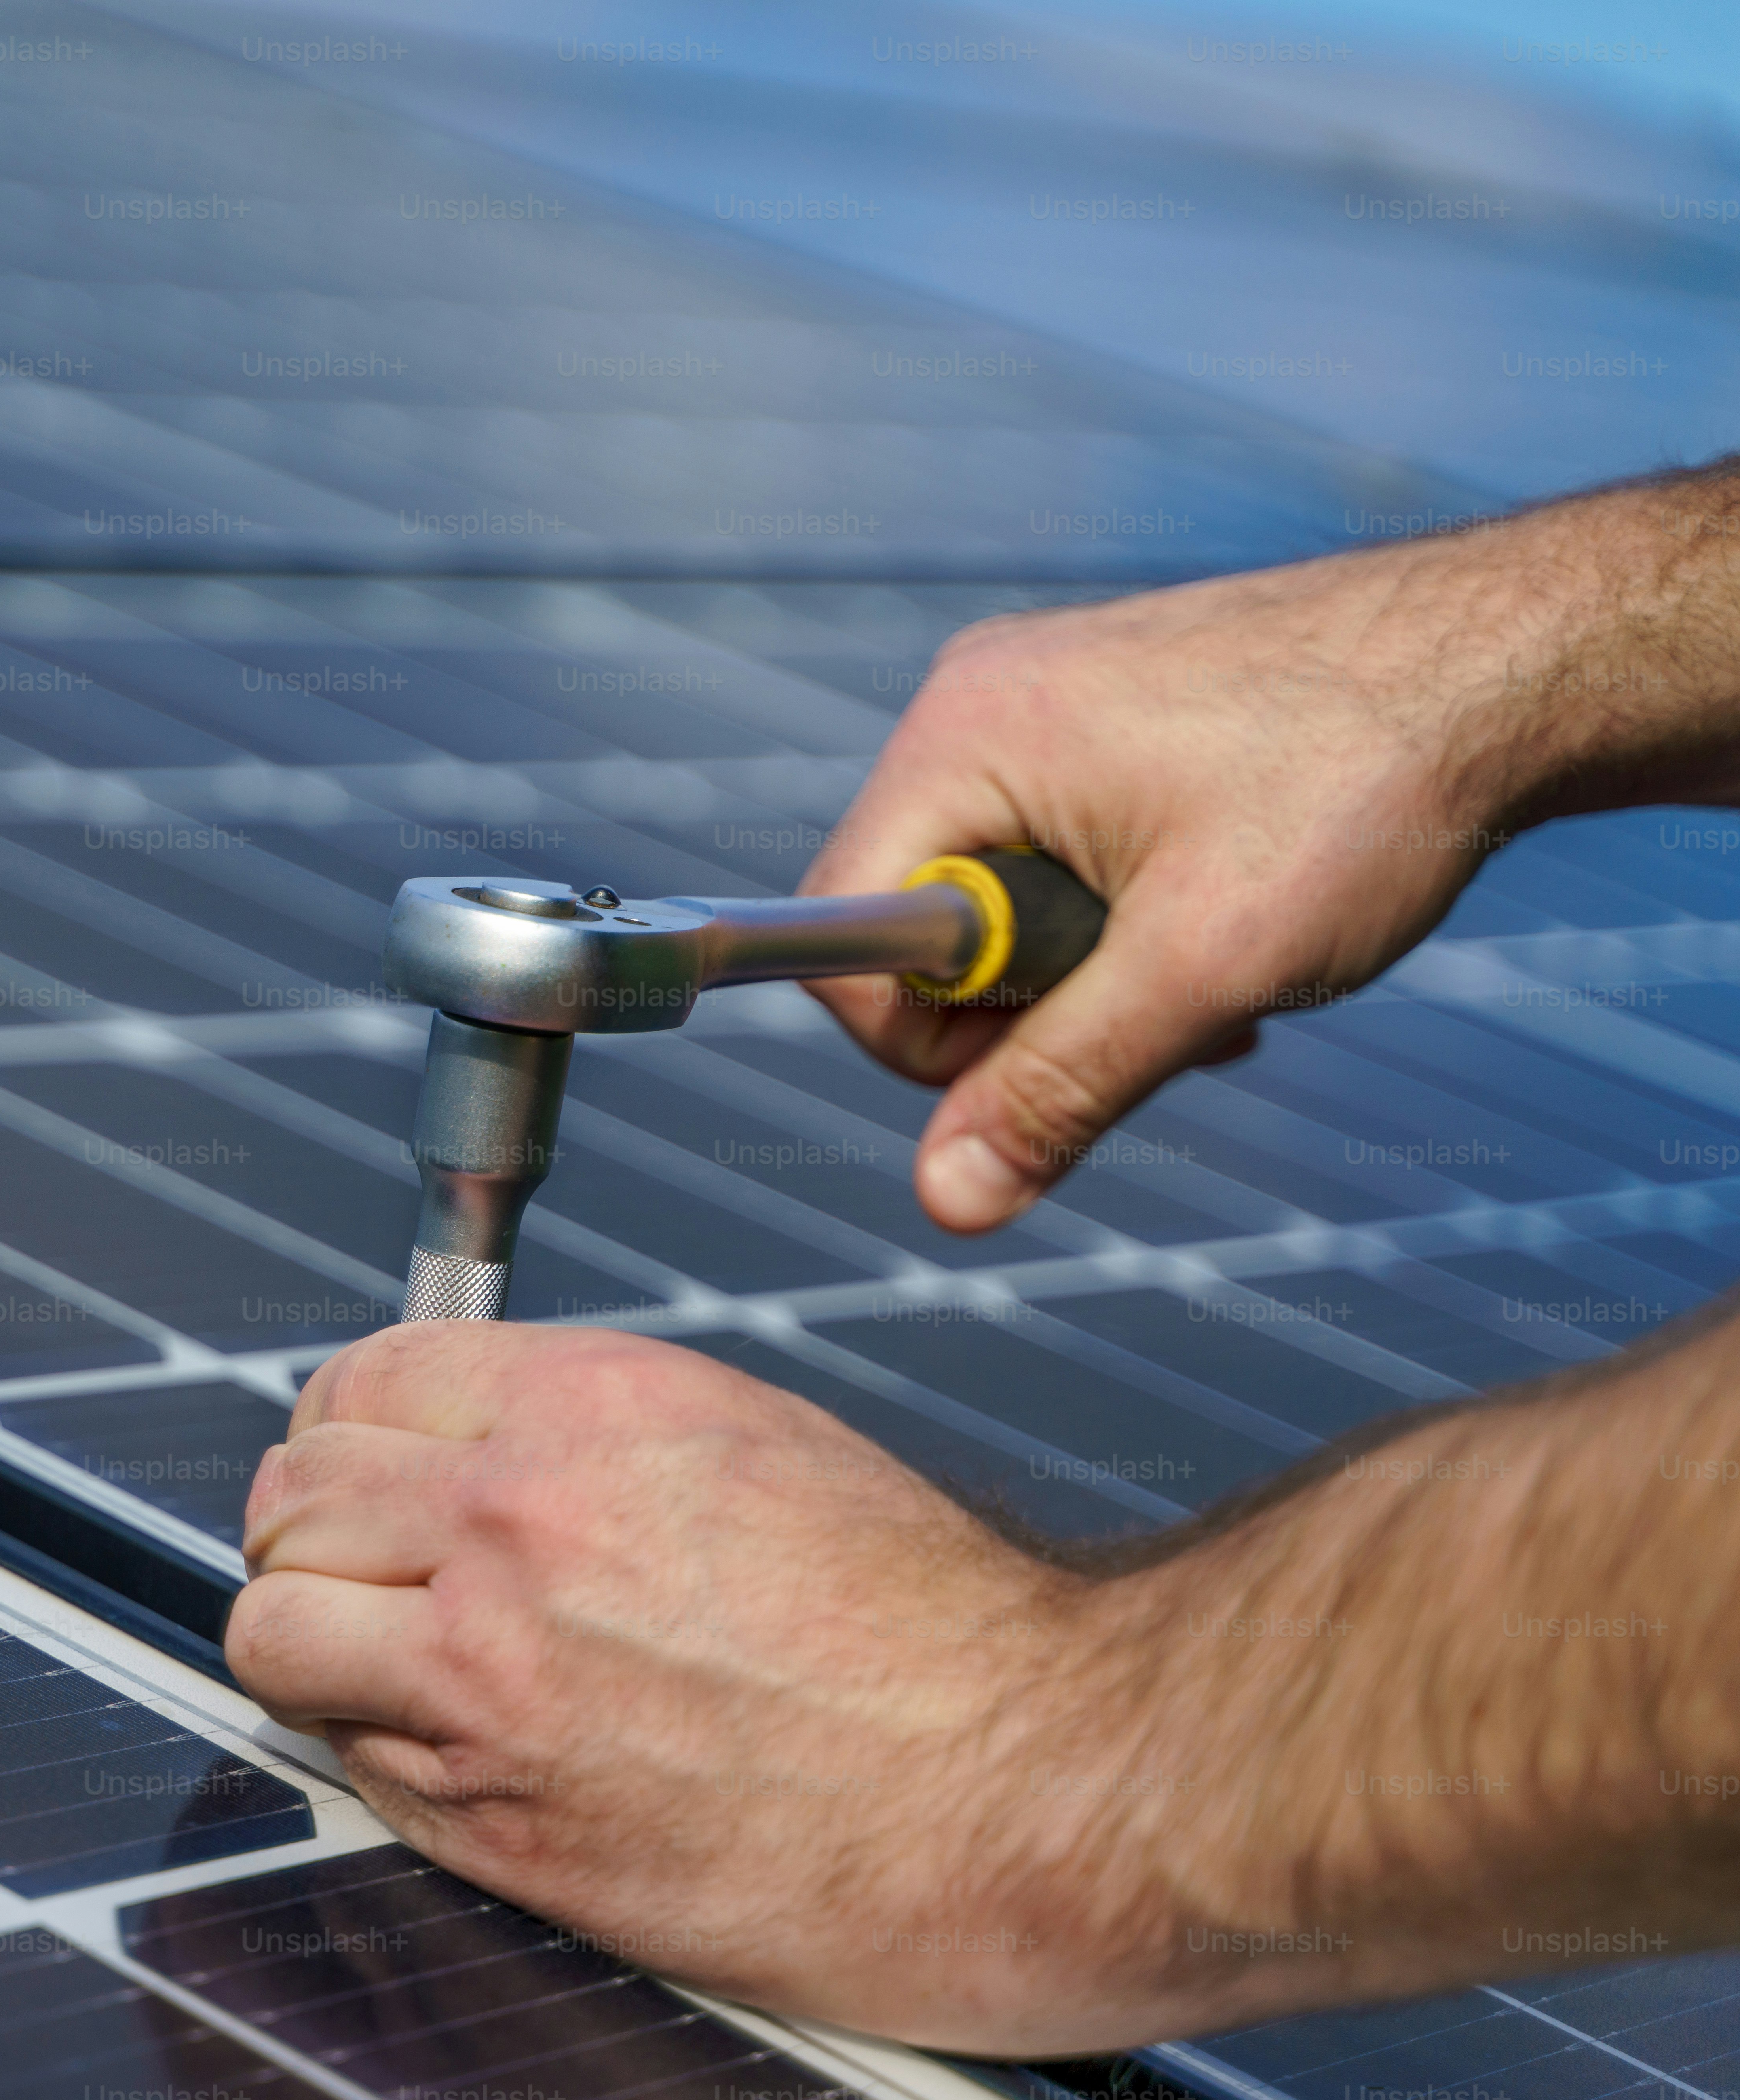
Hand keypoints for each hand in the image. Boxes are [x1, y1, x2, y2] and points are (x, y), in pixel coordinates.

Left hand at [228, 1321, 1191, 2054]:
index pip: (358, 1383)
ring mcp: (491, 1679)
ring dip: (307, 1641)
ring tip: (370, 1662)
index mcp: (587, 1412)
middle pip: (290, 1501)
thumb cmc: (928, 1625)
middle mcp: (518, 1525)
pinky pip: (344, 1762)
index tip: (361, 1468)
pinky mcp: (499, 1820)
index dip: (344, 1429)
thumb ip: (589, 1432)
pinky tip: (450, 1752)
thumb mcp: (752, 1442)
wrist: (1032, 1785)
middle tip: (354, 1569)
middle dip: (309, 1531)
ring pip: (273, 1629)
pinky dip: (368, 1754)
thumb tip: (474, 1440)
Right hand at [802, 468, 1739, 1231]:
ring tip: (1213, 953)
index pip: (842, 933)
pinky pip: (1046, 858)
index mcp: (963, 737)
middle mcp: (976, 705)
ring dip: (1091, 971)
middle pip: (912, 926)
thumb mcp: (1204, 968)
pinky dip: (1122, 919)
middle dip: (1030, 1005)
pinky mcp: (1094, 719)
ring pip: (991, 904)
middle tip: (1163, 1004)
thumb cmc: (1362, 783)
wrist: (1507, 659)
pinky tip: (1221, 915)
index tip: (1053, 1048)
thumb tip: (947, 1203)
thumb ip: (1060, 1088)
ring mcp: (1035, 702)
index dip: (925, 1035)